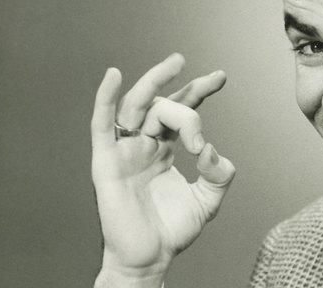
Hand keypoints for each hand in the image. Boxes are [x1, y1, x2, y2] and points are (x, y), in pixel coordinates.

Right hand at [91, 53, 235, 286]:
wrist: (151, 258)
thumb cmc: (173, 230)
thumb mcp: (209, 198)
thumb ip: (218, 173)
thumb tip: (209, 148)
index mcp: (165, 149)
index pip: (181, 111)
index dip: (199, 91)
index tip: (220, 77)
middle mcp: (144, 145)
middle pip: (163, 105)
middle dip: (186, 90)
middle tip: (210, 79)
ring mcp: (125, 151)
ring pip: (137, 107)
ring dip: (155, 82)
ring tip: (175, 64)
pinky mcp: (107, 162)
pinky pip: (102, 125)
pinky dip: (105, 99)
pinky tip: (113, 76)